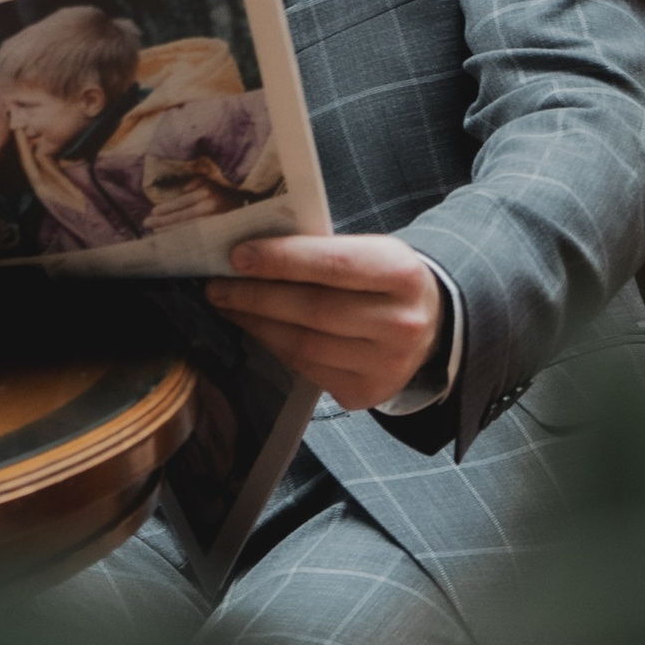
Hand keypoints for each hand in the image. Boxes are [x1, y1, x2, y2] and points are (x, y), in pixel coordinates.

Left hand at [206, 232, 445, 410]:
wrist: (428, 325)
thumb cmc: (381, 280)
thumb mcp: (368, 252)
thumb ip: (318, 252)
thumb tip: (247, 254)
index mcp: (401, 274)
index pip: (333, 264)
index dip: (281, 260)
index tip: (238, 256)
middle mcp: (400, 323)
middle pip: (313, 309)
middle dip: (256, 296)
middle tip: (216, 286)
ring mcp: (385, 364)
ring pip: (303, 345)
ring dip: (256, 324)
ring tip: (227, 306)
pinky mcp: (366, 392)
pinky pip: (306, 369)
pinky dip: (275, 347)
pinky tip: (257, 330)